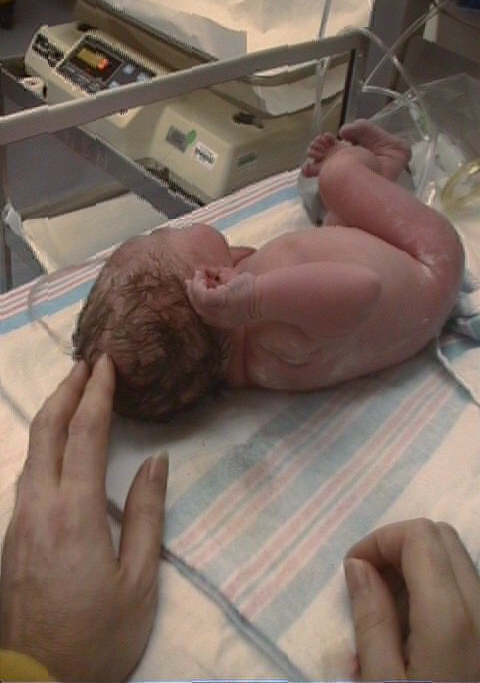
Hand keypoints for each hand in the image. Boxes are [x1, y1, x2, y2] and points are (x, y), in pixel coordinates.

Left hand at [0, 355, 167, 681]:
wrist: (36, 681)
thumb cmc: (98, 635)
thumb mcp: (139, 580)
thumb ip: (147, 514)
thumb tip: (157, 461)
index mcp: (74, 512)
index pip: (84, 435)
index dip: (97, 394)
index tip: (107, 363)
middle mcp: (38, 506)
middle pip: (46, 431)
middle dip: (65, 390)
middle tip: (86, 363)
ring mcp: (18, 520)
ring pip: (31, 450)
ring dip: (51, 414)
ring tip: (72, 393)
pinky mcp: (11, 537)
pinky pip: (26, 473)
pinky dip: (43, 444)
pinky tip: (56, 445)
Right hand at [186, 267, 256, 327]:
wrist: (265, 296)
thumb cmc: (254, 290)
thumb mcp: (233, 286)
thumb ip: (222, 282)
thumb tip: (211, 272)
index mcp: (221, 319)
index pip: (201, 310)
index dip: (195, 296)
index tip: (193, 282)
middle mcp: (216, 319)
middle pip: (196, 305)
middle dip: (193, 289)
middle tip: (196, 275)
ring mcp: (216, 312)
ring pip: (195, 299)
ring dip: (195, 284)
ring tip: (200, 273)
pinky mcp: (218, 302)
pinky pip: (199, 293)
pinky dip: (198, 282)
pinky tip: (203, 273)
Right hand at [344, 518, 479, 680]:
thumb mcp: (382, 682)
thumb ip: (370, 620)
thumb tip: (358, 566)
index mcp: (450, 616)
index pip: (419, 534)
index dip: (379, 540)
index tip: (352, 569)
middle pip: (441, 536)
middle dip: (396, 546)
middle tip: (367, 582)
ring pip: (454, 557)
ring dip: (415, 564)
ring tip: (386, 606)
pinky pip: (464, 585)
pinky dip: (434, 585)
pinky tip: (412, 623)